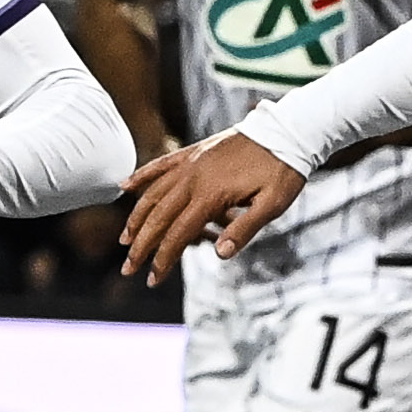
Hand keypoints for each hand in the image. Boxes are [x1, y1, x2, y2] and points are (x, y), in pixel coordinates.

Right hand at [119, 128, 304, 276]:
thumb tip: (220, 253)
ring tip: (125, 239)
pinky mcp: (194, 152)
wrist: (287, 131)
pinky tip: (124, 187)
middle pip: (159, 216)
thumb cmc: (283, 171)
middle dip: (142, 245)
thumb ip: (244, 229)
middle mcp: (194, 177)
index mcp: (212, 194)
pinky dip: (141, 176)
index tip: (153, 279)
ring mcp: (191, 162)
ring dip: (136, 218)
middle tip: (128, 269)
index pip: (179, 233)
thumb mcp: (272, 205)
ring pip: (154, 193)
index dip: (164, 258)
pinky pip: (161, 165)